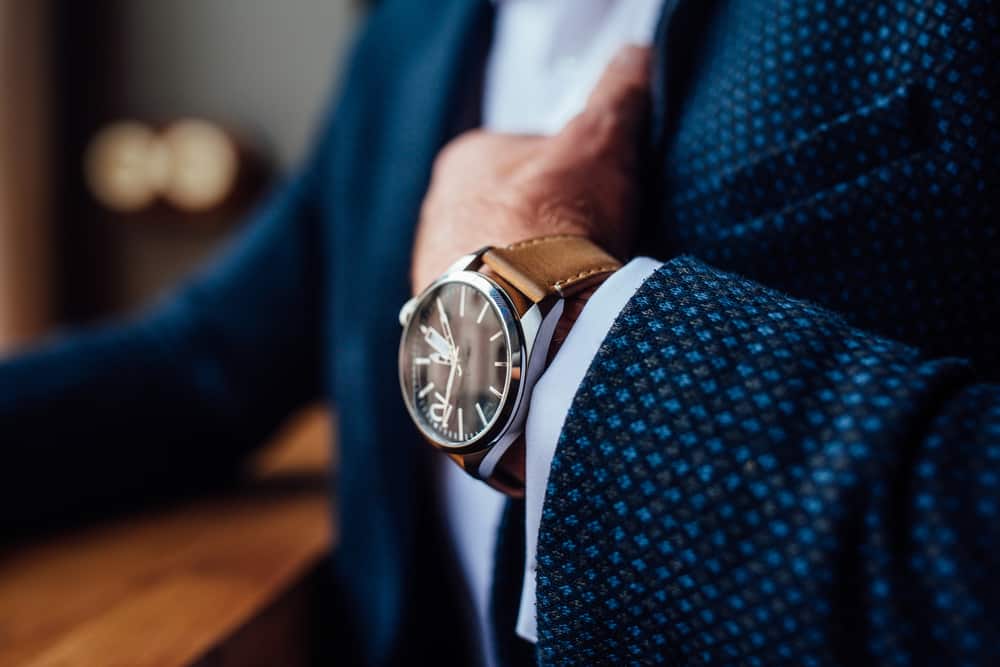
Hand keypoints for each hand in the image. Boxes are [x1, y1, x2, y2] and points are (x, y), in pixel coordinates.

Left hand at [410, 44, 652, 294]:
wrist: (524, 312)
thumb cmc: (556, 219)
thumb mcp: (599, 142)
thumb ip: (616, 96)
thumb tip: (635, 56)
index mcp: (468, 156)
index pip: (527, 155)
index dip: (569, 175)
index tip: (595, 197)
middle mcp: (438, 206)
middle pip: (507, 207)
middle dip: (541, 223)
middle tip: (583, 245)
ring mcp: (434, 262)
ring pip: (492, 255)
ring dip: (524, 267)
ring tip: (563, 286)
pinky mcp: (443, 310)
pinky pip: (482, 298)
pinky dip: (508, 303)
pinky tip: (538, 313)